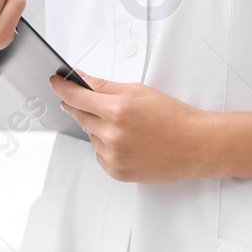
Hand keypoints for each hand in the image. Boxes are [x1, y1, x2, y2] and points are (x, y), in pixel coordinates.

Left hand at [50, 72, 216, 182]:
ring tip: (126, 126)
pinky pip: (100, 155)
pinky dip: (106, 147)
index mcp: (117, 110)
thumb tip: (81, 79)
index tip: (54, 82)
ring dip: (98, 128)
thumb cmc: (173, 116)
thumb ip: (105, 86)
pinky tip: (128, 142)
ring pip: (91, 136)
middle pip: (80, 116)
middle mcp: (112, 135)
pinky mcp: (117, 172)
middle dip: (80, 106)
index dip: (62, 88)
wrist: (196, 145)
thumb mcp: (139, 92)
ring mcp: (114, 156)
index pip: (76, 97)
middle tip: (86, 100)